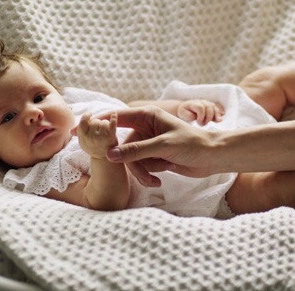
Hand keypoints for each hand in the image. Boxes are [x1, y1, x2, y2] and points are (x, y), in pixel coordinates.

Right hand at [72, 112, 118, 158]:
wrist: (103, 159)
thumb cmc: (93, 147)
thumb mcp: (83, 142)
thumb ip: (79, 134)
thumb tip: (71, 131)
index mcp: (83, 137)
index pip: (83, 123)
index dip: (86, 116)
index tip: (90, 114)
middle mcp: (91, 137)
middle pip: (94, 121)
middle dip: (98, 122)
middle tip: (100, 129)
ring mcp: (101, 138)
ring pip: (103, 123)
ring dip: (105, 123)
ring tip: (106, 130)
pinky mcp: (111, 138)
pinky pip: (112, 125)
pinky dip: (113, 118)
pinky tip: (114, 114)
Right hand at [101, 106, 218, 186]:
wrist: (213, 158)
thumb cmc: (193, 144)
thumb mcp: (163, 146)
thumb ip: (137, 151)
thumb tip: (110, 155)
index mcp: (147, 116)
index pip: (117, 118)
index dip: (99, 124)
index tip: (80, 131)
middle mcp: (145, 128)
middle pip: (122, 146)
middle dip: (130, 162)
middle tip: (135, 171)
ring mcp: (148, 144)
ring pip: (130, 160)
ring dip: (142, 171)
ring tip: (156, 178)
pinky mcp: (153, 158)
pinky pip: (140, 167)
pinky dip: (148, 174)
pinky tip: (161, 178)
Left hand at [176, 100, 223, 124]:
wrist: (185, 109)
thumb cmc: (184, 112)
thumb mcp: (183, 114)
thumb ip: (190, 116)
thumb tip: (198, 117)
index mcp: (194, 103)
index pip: (200, 108)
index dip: (201, 116)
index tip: (198, 122)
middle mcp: (201, 101)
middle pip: (209, 107)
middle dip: (208, 117)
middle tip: (204, 124)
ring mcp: (207, 103)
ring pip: (214, 107)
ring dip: (216, 114)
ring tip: (218, 121)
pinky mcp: (211, 106)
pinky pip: (217, 107)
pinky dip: (220, 111)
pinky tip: (222, 115)